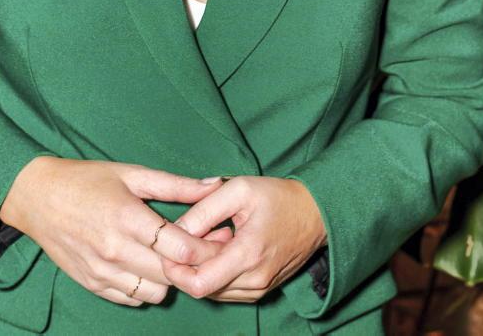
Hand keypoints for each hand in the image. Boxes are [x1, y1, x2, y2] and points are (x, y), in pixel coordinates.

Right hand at [0, 157, 231, 306]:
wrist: (38, 198)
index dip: (208, 246)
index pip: (180, 248)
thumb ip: (176, 185)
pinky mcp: (93, 285)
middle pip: (172, 275)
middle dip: (196, 264)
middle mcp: (115, 250)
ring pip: (156, 293)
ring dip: (170, 278)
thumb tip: (214, 184)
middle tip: (208, 249)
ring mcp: (102, 272)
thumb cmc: (87, 179)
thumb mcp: (132, 173)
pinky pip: (133, 299)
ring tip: (173, 257)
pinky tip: (148, 265)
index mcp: (128, 218)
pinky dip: (147, 287)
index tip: (222, 238)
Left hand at [159, 175, 325, 302]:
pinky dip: (216, 272)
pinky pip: (226, 290)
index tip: (168, 244)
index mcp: (248, 255)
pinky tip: (223, 246)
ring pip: (213, 291)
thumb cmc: (277, 197)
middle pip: (202, 287)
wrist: (315, 213)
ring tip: (213, 234)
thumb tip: (176, 230)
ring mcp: (259, 290)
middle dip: (187, 263)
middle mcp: (254, 281)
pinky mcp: (260, 291)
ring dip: (202, 268)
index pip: (198, 282)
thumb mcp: (237, 190)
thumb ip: (203, 210)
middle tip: (193, 232)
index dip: (175, 267)